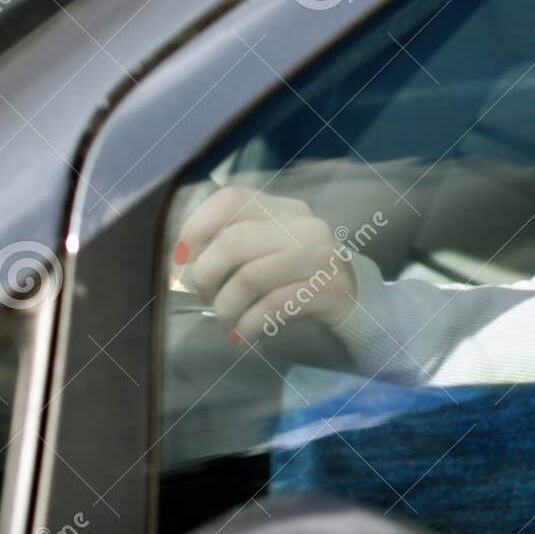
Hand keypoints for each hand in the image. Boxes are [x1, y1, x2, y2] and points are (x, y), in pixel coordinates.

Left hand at [173, 185, 358, 343]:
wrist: (355, 299)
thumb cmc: (296, 275)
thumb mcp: (268, 249)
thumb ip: (232, 243)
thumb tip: (179, 262)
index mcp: (282, 209)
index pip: (231, 200)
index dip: (196, 227)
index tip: (179, 260)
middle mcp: (304, 225)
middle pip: (233, 243)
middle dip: (205, 277)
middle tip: (205, 297)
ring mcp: (320, 255)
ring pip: (249, 278)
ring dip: (225, 307)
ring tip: (225, 320)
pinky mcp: (330, 288)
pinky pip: (273, 306)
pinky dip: (248, 324)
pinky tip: (243, 334)